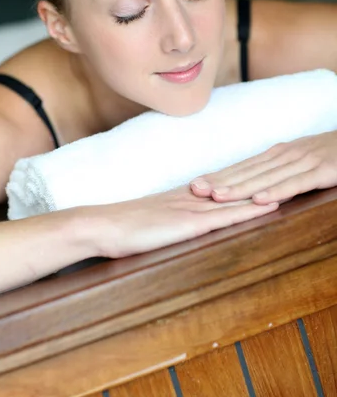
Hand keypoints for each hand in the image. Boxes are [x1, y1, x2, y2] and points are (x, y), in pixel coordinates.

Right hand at [78, 185, 278, 258]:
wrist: (103, 226)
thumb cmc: (121, 227)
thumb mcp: (150, 219)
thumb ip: (168, 217)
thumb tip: (178, 219)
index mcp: (183, 196)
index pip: (222, 184)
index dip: (246, 178)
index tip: (267, 171)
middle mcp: (192, 197)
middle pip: (235, 186)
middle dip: (263, 179)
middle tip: (289, 170)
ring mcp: (192, 209)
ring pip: (236, 198)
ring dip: (264, 192)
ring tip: (292, 185)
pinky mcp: (189, 224)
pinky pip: (226, 216)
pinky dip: (249, 210)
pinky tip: (268, 206)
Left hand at [190, 130, 336, 204]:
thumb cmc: (329, 153)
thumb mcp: (299, 160)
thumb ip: (277, 171)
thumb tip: (253, 185)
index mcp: (277, 154)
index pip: (242, 167)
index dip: (218, 175)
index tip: (195, 183)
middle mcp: (285, 156)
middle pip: (247, 171)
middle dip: (220, 181)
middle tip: (194, 189)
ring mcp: (303, 162)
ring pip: (266, 177)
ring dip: (240, 187)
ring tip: (216, 196)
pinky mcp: (322, 171)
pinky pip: (297, 183)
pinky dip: (277, 191)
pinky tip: (259, 200)